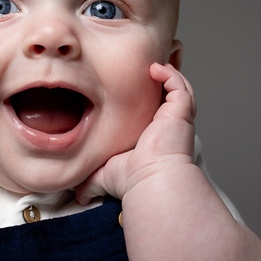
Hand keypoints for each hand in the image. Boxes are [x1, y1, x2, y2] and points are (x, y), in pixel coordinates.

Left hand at [76, 62, 197, 203]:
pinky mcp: (181, 112)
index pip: (151, 111)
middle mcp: (167, 125)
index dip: (144, 97)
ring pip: (178, 88)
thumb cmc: (132, 179)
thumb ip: (91, 182)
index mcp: (152, 135)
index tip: (127, 85)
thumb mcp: (105, 174)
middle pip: (167, 96)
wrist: (150, 179)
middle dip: (159, 81)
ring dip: (166, 74)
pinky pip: (180, 86)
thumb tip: (79, 196)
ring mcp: (176, 118)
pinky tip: (155, 68)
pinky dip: (170, 74)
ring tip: (150, 64)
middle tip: (143, 68)